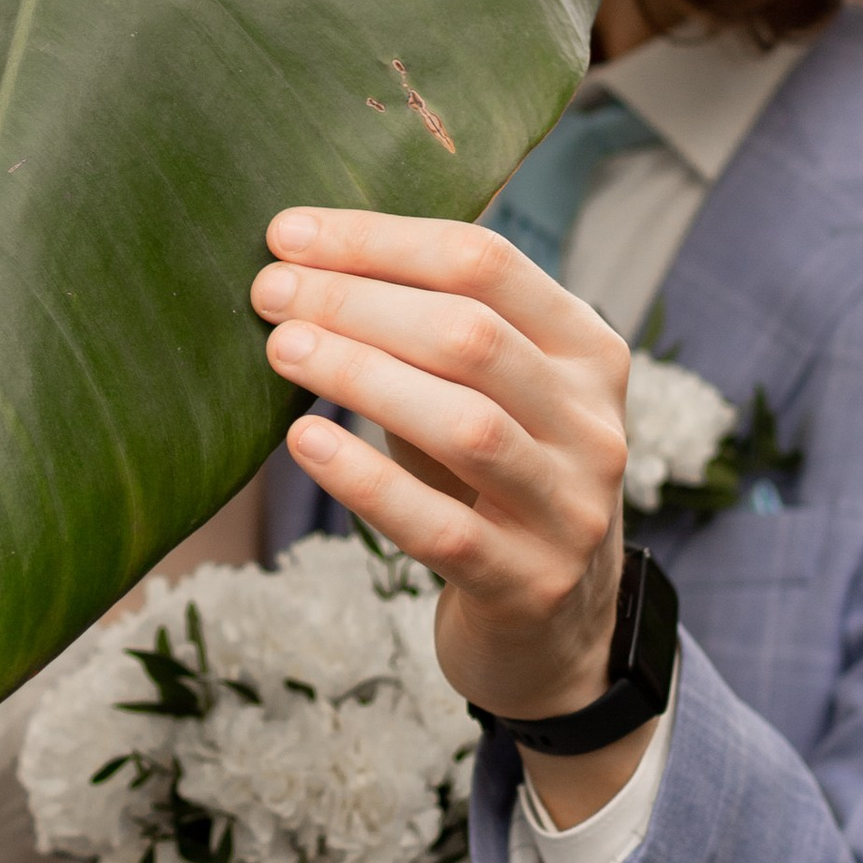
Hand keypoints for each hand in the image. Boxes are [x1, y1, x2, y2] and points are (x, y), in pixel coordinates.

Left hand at [251, 207, 648, 825]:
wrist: (557, 629)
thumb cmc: (491, 483)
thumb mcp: (485, 394)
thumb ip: (426, 329)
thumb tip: (299, 259)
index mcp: (587, 350)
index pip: (485, 263)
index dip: (380, 240)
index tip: (286, 233)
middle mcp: (592, 423)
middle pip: (472, 336)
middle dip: (358, 302)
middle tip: (269, 292)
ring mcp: (569, 508)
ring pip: (465, 423)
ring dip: (361, 375)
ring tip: (282, 349)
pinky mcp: (528, 584)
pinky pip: (439, 526)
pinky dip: (366, 480)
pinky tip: (305, 443)